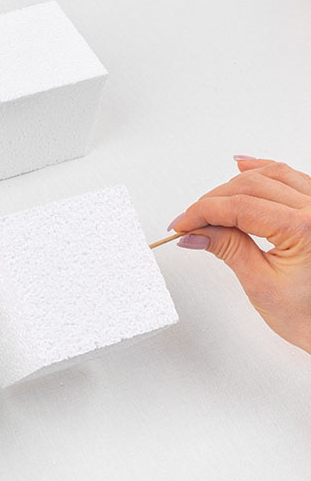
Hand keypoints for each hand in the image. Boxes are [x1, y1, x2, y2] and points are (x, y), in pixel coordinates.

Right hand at [170, 157, 310, 351]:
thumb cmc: (308, 314)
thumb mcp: (259, 282)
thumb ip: (227, 248)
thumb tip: (195, 233)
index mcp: (304, 229)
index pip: (239, 207)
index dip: (203, 212)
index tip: (182, 225)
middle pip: (251, 187)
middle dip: (213, 201)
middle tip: (189, 221)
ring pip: (269, 176)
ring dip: (234, 185)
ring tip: (208, 203)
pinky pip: (291, 176)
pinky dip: (264, 170)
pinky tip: (244, 166)